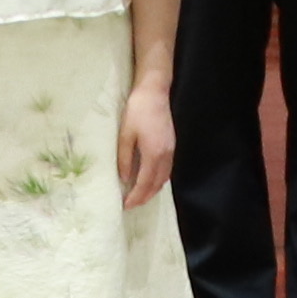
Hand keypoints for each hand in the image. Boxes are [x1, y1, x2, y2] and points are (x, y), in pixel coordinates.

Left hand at [116, 78, 177, 207]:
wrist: (154, 92)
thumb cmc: (137, 110)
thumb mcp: (125, 134)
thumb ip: (125, 158)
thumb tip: (124, 177)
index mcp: (153, 154)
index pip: (145, 183)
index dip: (136, 196)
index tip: (126, 205)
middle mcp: (165, 155)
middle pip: (157, 184)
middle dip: (145, 197)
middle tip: (132, 204)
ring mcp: (171, 150)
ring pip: (164, 178)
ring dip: (153, 190)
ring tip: (140, 195)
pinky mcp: (171, 145)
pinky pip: (167, 170)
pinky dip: (158, 180)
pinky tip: (150, 179)